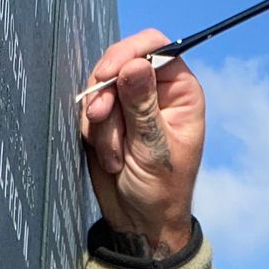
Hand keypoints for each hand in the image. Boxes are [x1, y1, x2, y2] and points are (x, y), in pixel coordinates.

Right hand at [79, 29, 204, 255]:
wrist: (140, 221)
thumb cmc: (161, 190)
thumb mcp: (153, 148)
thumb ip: (141, 105)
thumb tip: (134, 64)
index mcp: (180, 91)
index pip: (156, 47)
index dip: (128, 53)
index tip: (107, 73)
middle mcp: (155, 91)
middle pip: (120, 61)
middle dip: (106, 92)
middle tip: (100, 117)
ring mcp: (129, 104)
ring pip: (100, 87)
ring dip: (101, 122)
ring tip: (115, 155)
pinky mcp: (108, 119)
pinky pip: (88, 109)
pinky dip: (92, 132)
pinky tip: (108, 157)